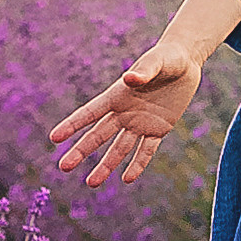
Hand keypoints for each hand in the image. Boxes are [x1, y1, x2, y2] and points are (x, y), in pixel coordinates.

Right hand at [50, 45, 203, 186]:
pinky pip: (146, 150)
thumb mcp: (157, 61)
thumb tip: (129, 79)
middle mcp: (124, 112)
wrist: (186, 62)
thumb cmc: (167, 56)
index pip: (90, 113)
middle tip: (63, 167)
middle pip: (98, 135)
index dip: (72, 125)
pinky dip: (138, 164)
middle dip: (81, 151)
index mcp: (117, 95)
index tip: (54, 138)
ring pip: (119, 148)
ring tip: (91, 183)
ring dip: (106, 165)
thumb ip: (143, 71)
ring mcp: (140, 123)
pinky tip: (127, 179)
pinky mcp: (159, 129)